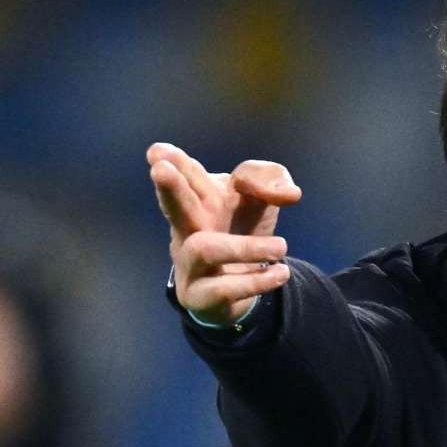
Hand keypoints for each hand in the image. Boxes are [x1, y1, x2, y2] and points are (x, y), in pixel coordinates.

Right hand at [147, 142, 301, 325]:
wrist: (247, 284)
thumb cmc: (245, 229)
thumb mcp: (261, 198)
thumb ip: (271, 181)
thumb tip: (288, 194)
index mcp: (202, 200)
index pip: (189, 177)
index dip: (174, 162)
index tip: (157, 151)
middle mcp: (189, 228)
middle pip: (176, 207)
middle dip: (170, 188)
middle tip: (160, 170)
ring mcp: (189, 263)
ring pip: (203, 249)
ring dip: (245, 248)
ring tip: (281, 246)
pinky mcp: (200, 295)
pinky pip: (223, 289)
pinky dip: (256, 281)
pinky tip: (280, 273)